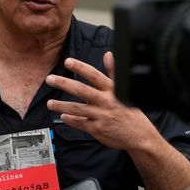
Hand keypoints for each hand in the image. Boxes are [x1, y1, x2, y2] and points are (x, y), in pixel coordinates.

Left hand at [45, 52, 161, 151]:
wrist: (139, 135)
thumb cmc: (131, 111)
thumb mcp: (125, 90)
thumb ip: (114, 72)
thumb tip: (108, 55)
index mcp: (112, 90)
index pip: (94, 75)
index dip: (80, 67)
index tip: (68, 61)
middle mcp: (106, 101)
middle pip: (81, 90)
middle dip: (64, 83)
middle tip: (50, 79)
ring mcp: (100, 116)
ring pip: (77, 109)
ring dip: (61, 105)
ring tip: (50, 103)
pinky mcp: (97, 129)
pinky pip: (80, 123)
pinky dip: (70, 120)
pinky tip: (63, 116)